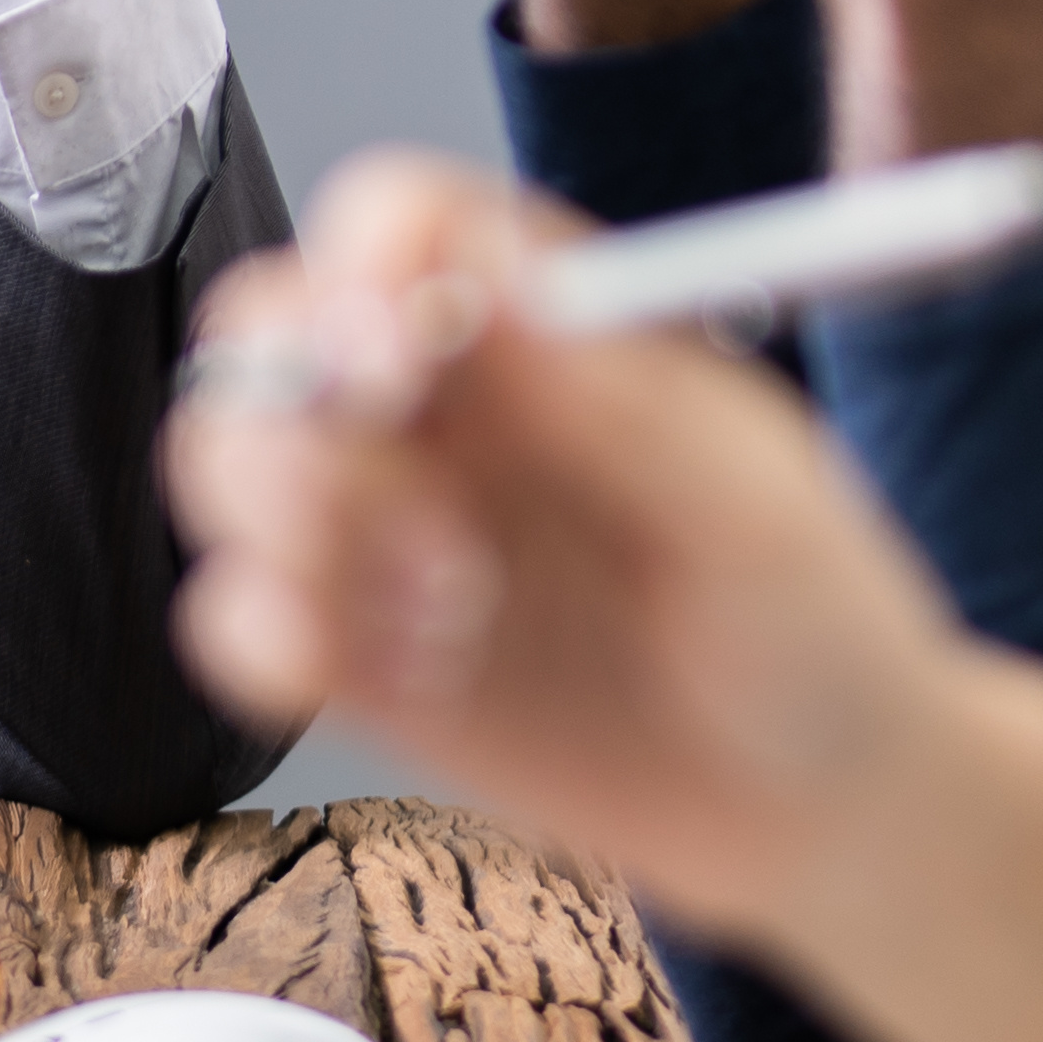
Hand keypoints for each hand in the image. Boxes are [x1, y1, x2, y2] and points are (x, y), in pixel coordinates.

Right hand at [158, 151, 983, 954]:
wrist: (820, 817)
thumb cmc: (818, 635)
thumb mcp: (755, 518)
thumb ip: (619, 405)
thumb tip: (491, 285)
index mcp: (543, 325)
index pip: (397, 225)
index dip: (361, 264)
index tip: (395, 354)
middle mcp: (446, 409)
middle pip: (265, 331)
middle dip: (292, 408)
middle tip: (404, 509)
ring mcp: (390, 531)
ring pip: (222, 462)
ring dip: (293, 530)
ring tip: (454, 611)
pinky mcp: (357, 656)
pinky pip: (231, 616)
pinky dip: (275, 642)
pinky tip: (416, 679)